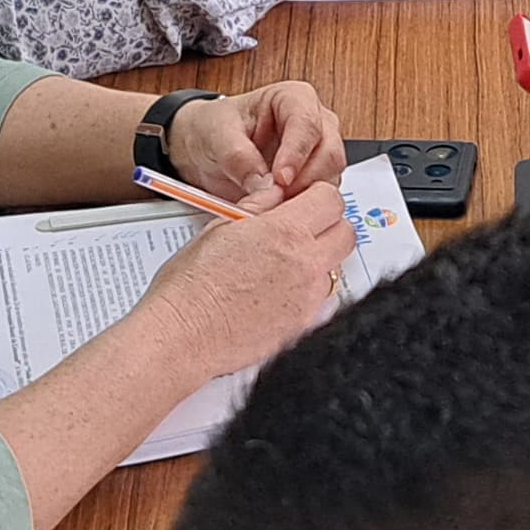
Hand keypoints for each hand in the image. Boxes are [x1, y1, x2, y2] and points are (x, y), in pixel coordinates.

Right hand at [133, 179, 356, 382]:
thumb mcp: (220, 228)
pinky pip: (320, 300)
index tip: (306, 201)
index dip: (318, 197)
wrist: (184, 336)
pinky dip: (308, 291)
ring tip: (284, 264)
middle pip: (345, 233)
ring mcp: (308, 298)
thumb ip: (257, 206)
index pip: (330, 200)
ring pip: (335, 267)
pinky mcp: (304, 325)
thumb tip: (274, 193)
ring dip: (320, 260)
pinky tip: (278, 292)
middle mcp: (305, 263)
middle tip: (302, 228)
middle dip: (328, 226)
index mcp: (284, 232)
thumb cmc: (191, 286)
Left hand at [171, 82, 342, 205]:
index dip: (296, 153)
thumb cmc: (215, 129)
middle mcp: (315, 123)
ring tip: (271, 205)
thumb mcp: (216, 135)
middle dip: (304, 181)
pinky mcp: (314, 180)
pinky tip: (276, 211)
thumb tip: (261, 182)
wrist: (206, 149)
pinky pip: (320, 199)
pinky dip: (300, 209)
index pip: (308, 123)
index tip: (280, 178)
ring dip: (303, 198)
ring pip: (329, 179)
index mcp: (293, 98)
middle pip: (329, 153)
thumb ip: (237, 156)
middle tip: (275, 198)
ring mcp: (318, 153)